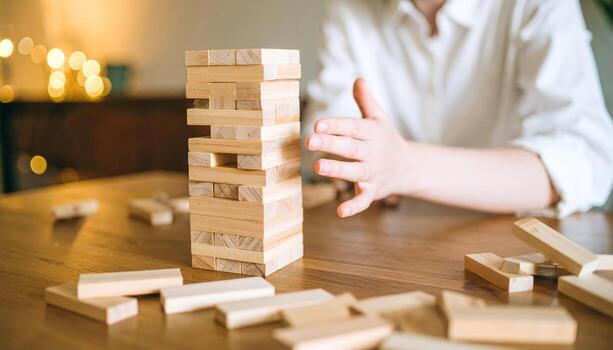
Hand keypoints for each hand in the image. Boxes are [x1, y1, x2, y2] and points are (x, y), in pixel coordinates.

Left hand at [305, 78, 410, 216]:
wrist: (410, 167)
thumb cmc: (386, 139)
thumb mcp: (379, 118)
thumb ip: (366, 101)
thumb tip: (358, 78)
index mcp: (372, 132)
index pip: (353, 127)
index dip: (336, 125)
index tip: (317, 123)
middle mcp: (373, 153)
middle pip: (351, 148)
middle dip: (331, 144)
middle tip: (309, 140)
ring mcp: (373, 173)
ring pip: (355, 172)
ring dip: (338, 170)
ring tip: (318, 166)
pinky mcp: (373, 192)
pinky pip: (363, 201)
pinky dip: (353, 206)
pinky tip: (340, 211)